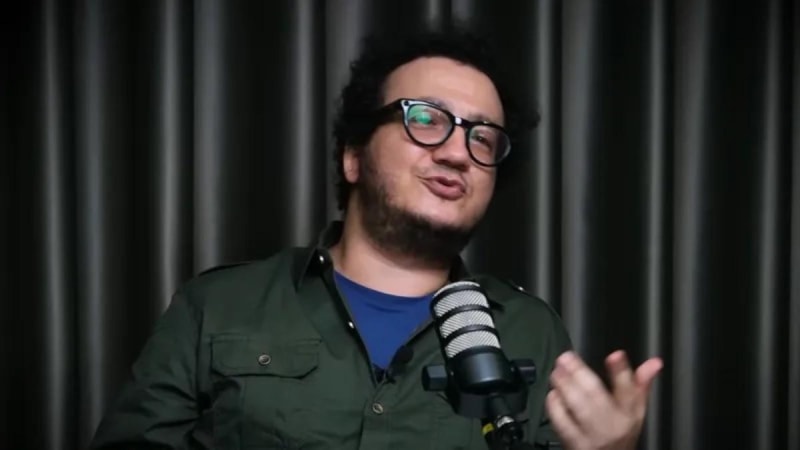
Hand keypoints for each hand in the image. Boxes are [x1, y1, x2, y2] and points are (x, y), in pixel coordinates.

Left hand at [545, 350, 662, 449]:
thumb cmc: (621, 431)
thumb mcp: (635, 411)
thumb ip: (641, 384)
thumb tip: (655, 362)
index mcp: (630, 413)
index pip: (629, 391)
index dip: (622, 372)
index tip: (615, 355)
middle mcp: (612, 425)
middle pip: (597, 397)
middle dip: (580, 374)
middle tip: (566, 357)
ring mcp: (592, 436)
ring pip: (578, 408)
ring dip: (565, 387)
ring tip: (557, 371)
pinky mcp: (574, 444)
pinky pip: (562, 423)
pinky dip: (555, 406)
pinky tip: (553, 393)